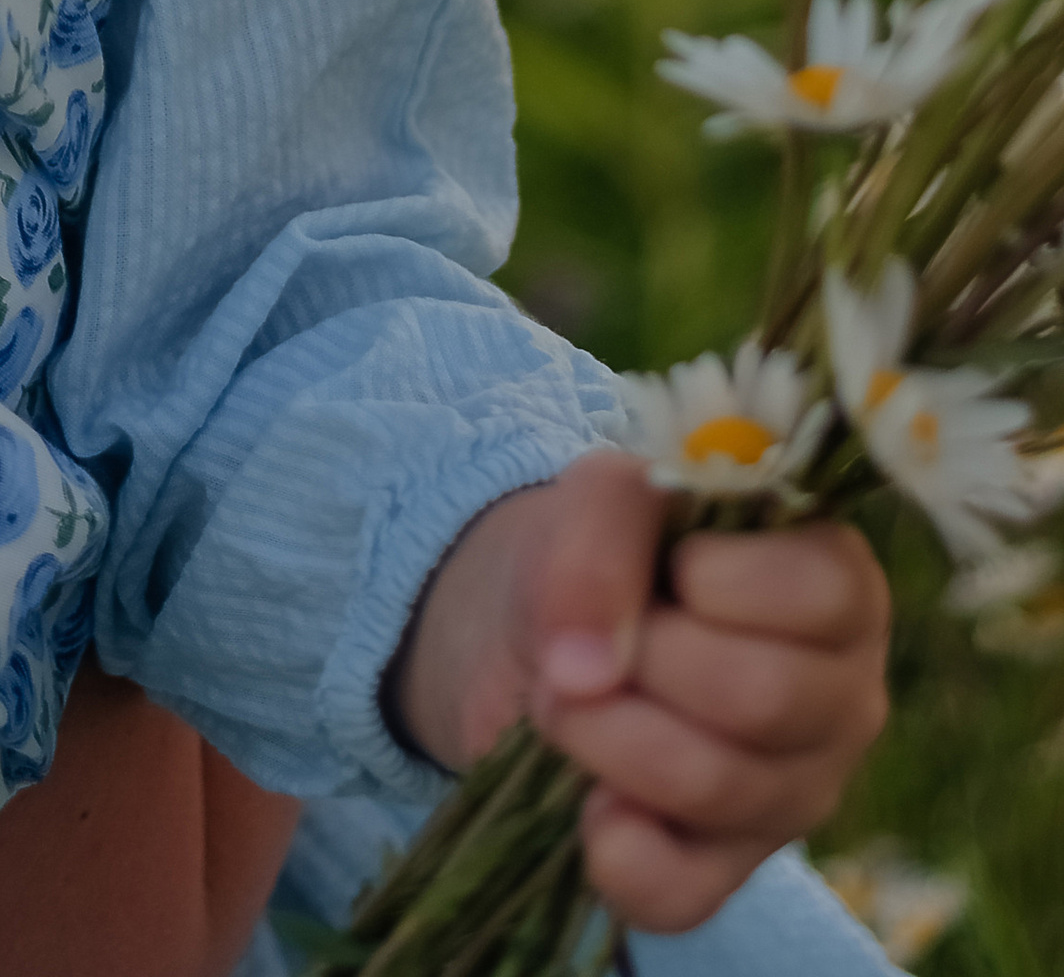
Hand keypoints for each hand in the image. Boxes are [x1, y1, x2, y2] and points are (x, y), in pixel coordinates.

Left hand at [390, 453, 889, 935]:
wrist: (546, 627)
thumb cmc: (606, 548)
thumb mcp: (600, 497)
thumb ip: (599, 544)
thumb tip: (585, 671)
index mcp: (839, 585)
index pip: (822, 595)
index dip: (714, 580)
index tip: (666, 565)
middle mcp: (843, 696)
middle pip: (763, 698)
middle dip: (640, 661)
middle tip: (585, 640)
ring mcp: (798, 792)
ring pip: (716, 786)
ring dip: (605, 734)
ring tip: (563, 696)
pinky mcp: (733, 868)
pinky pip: (682, 893)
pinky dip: (616, 850)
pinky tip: (588, 801)